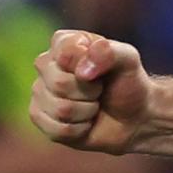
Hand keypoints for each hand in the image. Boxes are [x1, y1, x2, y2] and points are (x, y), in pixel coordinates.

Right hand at [29, 30, 153, 154]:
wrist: (133, 116)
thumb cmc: (129, 82)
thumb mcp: (129, 60)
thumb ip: (110, 53)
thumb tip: (82, 70)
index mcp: (65, 42)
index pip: (66, 52)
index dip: (88, 64)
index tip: (102, 69)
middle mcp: (47, 65)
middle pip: (59, 83)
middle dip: (90, 91)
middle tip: (100, 89)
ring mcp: (40, 92)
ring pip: (60, 109)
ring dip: (87, 110)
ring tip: (94, 104)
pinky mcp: (39, 118)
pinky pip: (58, 129)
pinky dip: (80, 129)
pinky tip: (86, 121)